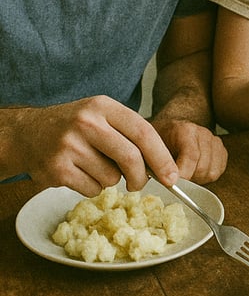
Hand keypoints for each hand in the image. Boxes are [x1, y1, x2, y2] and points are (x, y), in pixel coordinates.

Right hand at [2, 96, 178, 193]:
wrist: (27, 133)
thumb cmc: (74, 127)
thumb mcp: (100, 116)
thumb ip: (130, 135)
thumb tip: (163, 169)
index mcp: (102, 106)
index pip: (143, 131)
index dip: (161, 156)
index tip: (172, 176)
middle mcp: (86, 122)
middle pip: (131, 158)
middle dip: (141, 177)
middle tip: (139, 184)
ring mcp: (70, 146)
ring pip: (112, 178)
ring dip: (110, 180)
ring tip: (92, 166)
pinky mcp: (58, 169)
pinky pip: (92, 189)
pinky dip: (92, 187)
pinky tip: (79, 173)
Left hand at [151, 117, 226, 183]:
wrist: (170, 130)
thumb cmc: (159, 140)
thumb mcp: (151, 146)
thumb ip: (157, 161)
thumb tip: (165, 180)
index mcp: (186, 130)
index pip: (191, 155)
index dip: (184, 173)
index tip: (173, 183)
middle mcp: (204, 134)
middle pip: (202, 167)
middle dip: (189, 179)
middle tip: (176, 180)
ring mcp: (215, 142)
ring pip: (211, 172)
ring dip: (198, 179)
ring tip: (185, 175)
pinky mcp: (222, 151)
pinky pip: (218, 172)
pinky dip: (206, 177)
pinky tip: (195, 172)